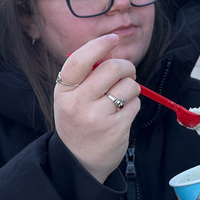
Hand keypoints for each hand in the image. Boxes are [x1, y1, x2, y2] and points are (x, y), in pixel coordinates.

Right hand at [53, 34, 141, 182]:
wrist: (78, 161)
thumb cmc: (78, 121)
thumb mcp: (71, 98)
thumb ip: (85, 76)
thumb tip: (110, 51)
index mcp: (64, 91)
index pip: (80, 60)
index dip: (99, 45)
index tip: (113, 38)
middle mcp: (78, 103)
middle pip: (112, 68)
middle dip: (126, 67)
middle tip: (126, 73)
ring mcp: (97, 117)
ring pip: (129, 85)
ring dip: (131, 88)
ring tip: (120, 99)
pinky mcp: (115, 128)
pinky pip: (135, 103)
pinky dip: (133, 105)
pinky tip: (121, 114)